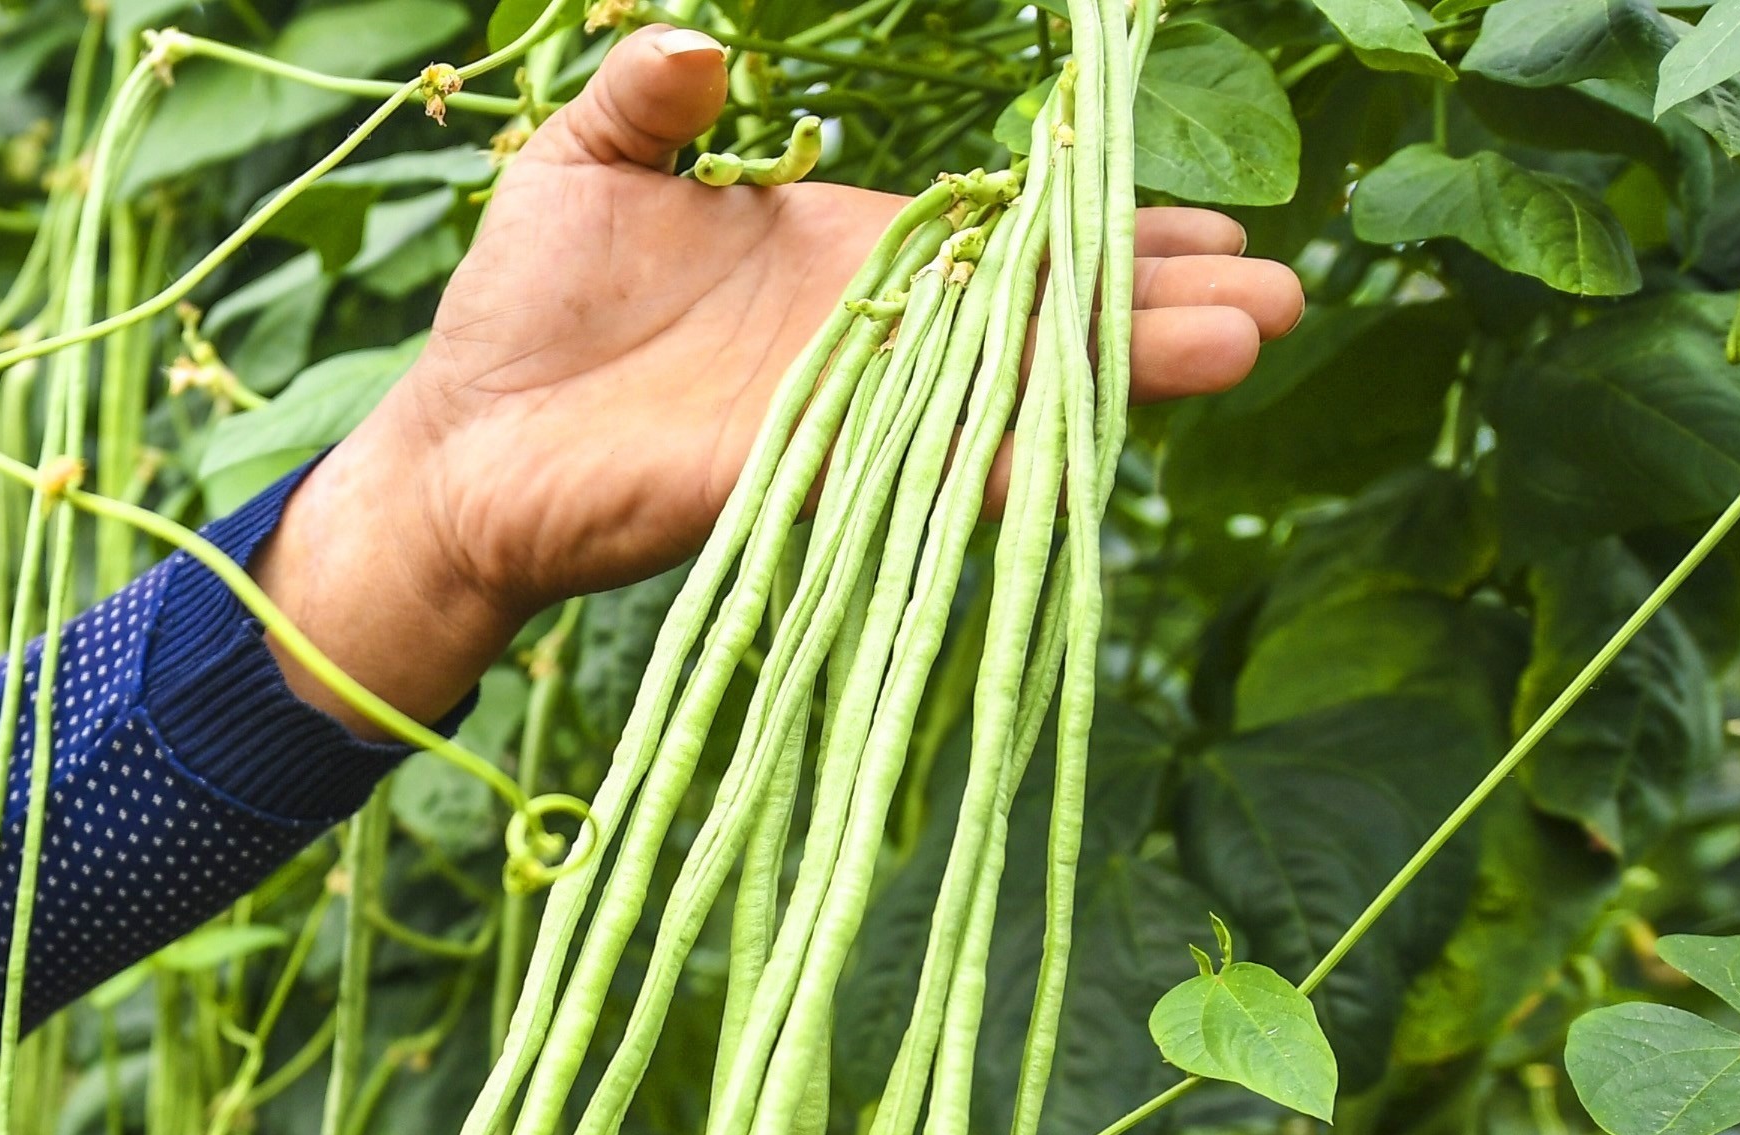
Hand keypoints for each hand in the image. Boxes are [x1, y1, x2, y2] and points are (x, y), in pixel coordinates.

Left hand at [254, 25, 1307, 723]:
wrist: (457, 439)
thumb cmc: (522, 306)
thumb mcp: (584, 162)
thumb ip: (649, 97)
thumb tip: (696, 39)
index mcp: (850, 259)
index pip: (1006, 238)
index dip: (1103, 226)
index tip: (1214, 221)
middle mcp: (871, 342)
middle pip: (1040, 317)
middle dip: (1156, 304)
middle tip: (1282, 295)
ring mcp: (844, 418)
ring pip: (1007, 391)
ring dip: (1117, 372)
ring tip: (1242, 344)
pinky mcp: (796, 484)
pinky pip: (913, 475)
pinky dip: (993, 464)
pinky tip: (1074, 451)